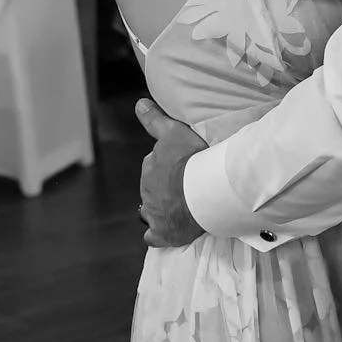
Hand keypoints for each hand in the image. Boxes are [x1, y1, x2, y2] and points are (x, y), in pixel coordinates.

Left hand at [135, 98, 208, 248]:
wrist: (203, 191)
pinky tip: (163, 233)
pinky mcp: (162, 233)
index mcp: (150, 167)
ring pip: (152, 211)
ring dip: (160, 210)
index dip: (166, 167)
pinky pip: (153, 237)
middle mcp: (147, 191)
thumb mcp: (173, 132)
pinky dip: (157, 235)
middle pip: (153, 189)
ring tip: (178, 209)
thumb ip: (154, 119)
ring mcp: (154, 214)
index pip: (153, 166)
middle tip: (184, 187)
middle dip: (164, 188)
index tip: (179, 167)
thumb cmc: (191, 159)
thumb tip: (138, 103)